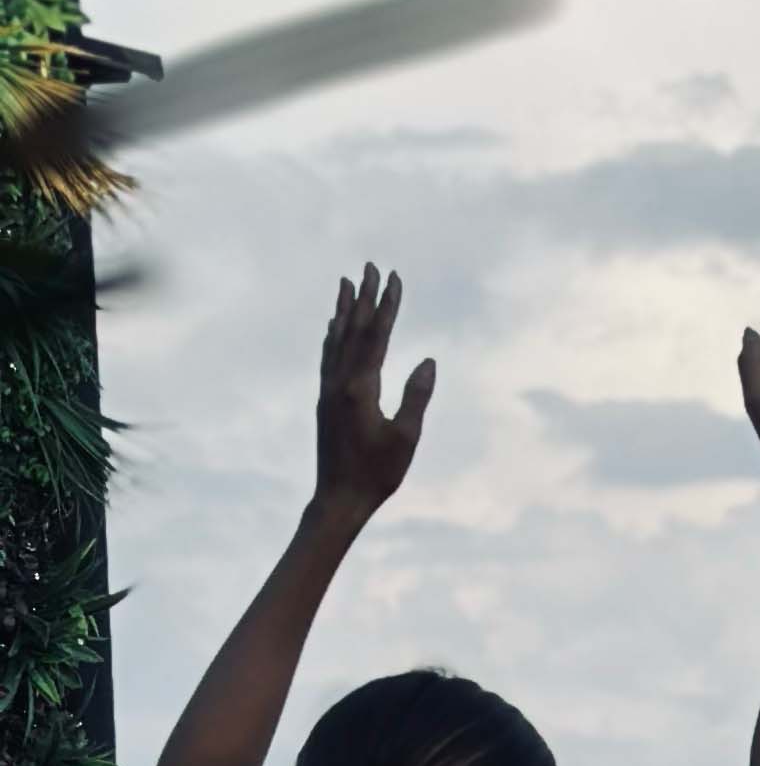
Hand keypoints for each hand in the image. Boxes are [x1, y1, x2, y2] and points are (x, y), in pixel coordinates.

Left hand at [315, 265, 432, 515]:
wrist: (338, 499)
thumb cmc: (377, 474)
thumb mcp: (406, 438)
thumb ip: (416, 397)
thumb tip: (429, 362)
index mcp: (360, 389)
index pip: (377, 336)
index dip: (387, 306)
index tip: (394, 278)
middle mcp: (339, 382)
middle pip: (354, 330)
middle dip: (364, 297)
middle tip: (370, 266)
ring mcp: (328, 390)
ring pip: (336, 339)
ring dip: (344, 310)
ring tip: (346, 283)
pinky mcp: (325, 400)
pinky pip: (328, 357)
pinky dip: (333, 335)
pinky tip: (333, 326)